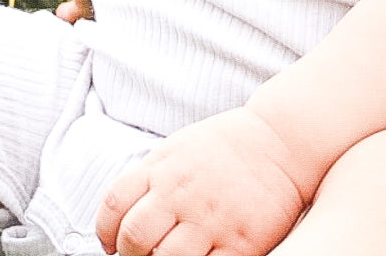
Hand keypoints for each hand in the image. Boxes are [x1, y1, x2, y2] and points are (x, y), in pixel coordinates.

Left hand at [95, 108, 305, 255]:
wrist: (280, 140)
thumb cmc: (226, 146)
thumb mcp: (179, 147)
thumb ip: (152, 176)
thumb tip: (123, 216)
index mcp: (162, 166)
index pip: (115, 204)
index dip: (105, 231)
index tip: (110, 244)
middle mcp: (181, 192)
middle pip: (134, 238)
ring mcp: (210, 219)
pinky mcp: (240, 242)